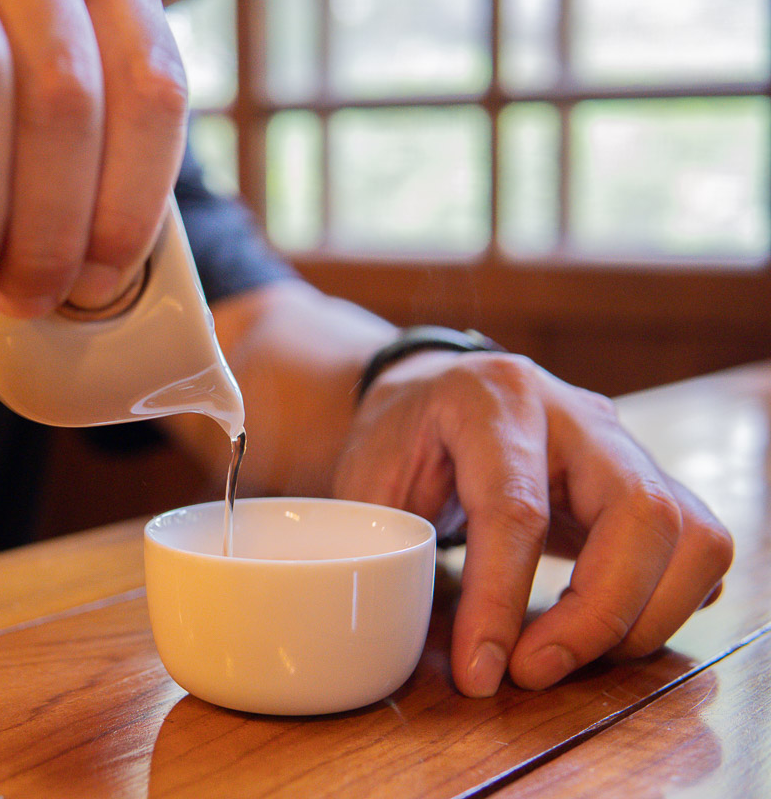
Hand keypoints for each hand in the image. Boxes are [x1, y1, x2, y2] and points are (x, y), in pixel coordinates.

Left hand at [333, 350, 733, 696]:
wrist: (435, 392)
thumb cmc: (400, 437)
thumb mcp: (366, 477)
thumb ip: (390, 547)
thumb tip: (418, 638)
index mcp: (494, 401)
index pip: (516, 508)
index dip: (501, 601)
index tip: (481, 672)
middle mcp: (576, 415)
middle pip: (640, 514)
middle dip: (598, 616)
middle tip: (533, 671)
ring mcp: (624, 446)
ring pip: (690, 534)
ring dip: (642, 619)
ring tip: (564, 654)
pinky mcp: (649, 480)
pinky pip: (698, 548)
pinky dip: (666, 604)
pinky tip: (604, 628)